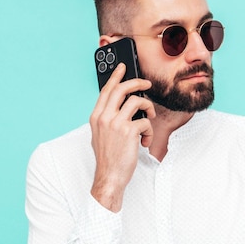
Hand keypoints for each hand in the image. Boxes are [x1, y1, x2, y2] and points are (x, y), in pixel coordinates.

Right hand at [89, 63, 155, 211]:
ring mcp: (116, 123)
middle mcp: (104, 117)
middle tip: (146, 84)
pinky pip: (145, 122)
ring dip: (147, 109)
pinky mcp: (129, 132)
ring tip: (148, 120)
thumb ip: (108, 120)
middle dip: (137, 83)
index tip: (123, 67)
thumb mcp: (101, 136)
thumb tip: (123, 108)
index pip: (106, 90)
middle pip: (122, 89)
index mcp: (96, 117)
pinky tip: (144, 142)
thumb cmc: (108, 159)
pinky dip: (148, 131)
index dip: (116, 76)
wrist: (109, 177)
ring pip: (137, 102)